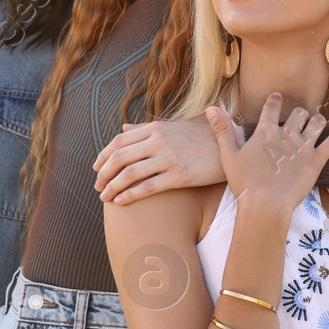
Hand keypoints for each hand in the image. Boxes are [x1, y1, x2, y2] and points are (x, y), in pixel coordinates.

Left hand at [92, 119, 226, 204]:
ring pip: (129, 174)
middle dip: (104, 174)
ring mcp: (169, 158)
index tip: (97, 168)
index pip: (120, 141)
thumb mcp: (173, 126)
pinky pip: (147, 187)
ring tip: (105, 197)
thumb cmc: (202, 136)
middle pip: (120, 157)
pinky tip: (120, 202)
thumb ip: (146, 129)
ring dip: (112, 187)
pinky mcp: (179, 176)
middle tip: (97, 186)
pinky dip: (129, 195)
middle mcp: (159, 140)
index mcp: (156, 128)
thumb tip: (123, 129)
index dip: (103, 156)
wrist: (232, 145)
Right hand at [207, 93, 328, 212]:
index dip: (275, 99)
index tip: (277, 96)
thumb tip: (211, 108)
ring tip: (318, 120)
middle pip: (298, 114)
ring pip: (317, 124)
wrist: (265, 204)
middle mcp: (287, 135)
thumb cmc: (245, 183)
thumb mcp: (228, 155)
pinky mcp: (317, 161)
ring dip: (318, 119)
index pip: (272, 107)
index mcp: (266, 131)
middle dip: (299, 113)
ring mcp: (304, 147)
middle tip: (300, 115)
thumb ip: (222, 130)